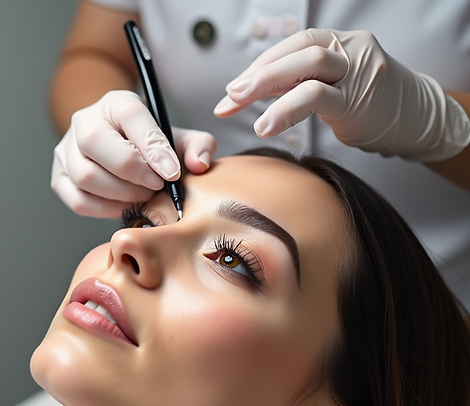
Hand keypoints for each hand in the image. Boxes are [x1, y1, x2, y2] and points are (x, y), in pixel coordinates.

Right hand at [52, 90, 216, 217]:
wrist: (121, 149)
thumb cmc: (151, 145)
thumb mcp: (178, 137)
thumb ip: (198, 146)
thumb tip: (198, 164)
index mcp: (115, 102)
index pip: (130, 116)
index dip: (153, 146)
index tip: (172, 173)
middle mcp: (84, 121)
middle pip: (95, 143)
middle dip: (132, 172)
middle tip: (156, 185)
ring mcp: (66, 150)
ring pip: (85, 176)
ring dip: (120, 193)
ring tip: (143, 194)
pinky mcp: (60, 177)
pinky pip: (78, 200)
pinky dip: (105, 209)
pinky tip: (124, 204)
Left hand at [214, 28, 469, 162]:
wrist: (414, 119)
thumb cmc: (365, 103)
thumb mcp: (330, 84)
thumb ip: (295, 83)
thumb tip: (244, 92)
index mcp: (337, 42)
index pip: (292, 45)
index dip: (258, 66)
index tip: (232, 90)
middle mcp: (348, 50)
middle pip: (296, 53)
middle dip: (256, 75)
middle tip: (229, 96)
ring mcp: (357, 72)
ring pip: (306, 69)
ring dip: (266, 88)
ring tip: (239, 109)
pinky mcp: (358, 99)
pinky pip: (317, 97)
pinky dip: (286, 110)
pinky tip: (267, 125)